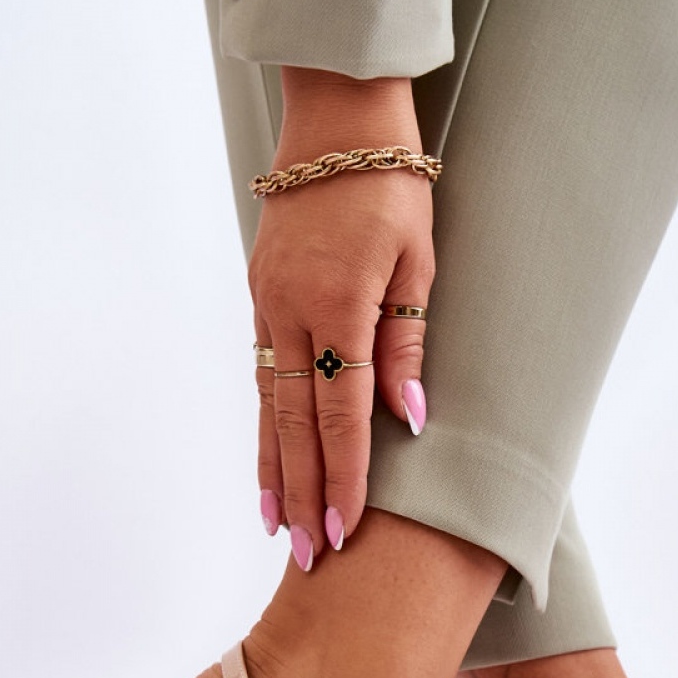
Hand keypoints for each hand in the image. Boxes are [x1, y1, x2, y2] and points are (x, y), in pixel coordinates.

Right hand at [250, 69, 432, 568]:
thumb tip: (410, 422)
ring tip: (280, 526)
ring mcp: (267, 305)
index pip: (341, 412)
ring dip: (275, 470)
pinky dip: (264, 426)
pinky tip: (268, 461)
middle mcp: (291, 311)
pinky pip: (262, 376)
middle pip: (295, 424)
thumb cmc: (392, 187)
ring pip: (268, 406)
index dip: (346, 476)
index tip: (347, 530)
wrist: (336, 120)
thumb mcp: (418, 262)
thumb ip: (407, 345)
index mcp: (338, 303)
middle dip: (306, 493)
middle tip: (311, 556)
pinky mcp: (260, 297)